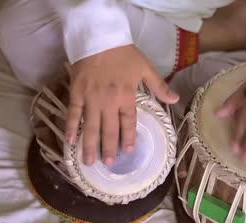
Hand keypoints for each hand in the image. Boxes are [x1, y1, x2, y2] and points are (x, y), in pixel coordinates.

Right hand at [65, 45, 178, 165]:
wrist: (98, 37)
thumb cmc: (123, 53)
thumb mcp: (145, 67)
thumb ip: (159, 86)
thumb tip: (175, 100)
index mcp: (127, 96)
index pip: (128, 122)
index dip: (128, 137)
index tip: (128, 150)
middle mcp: (109, 101)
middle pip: (109, 129)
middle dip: (109, 148)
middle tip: (108, 163)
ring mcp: (91, 98)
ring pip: (90, 126)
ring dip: (90, 145)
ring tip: (89, 161)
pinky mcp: (76, 93)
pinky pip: (73, 114)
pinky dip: (71, 127)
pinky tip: (70, 141)